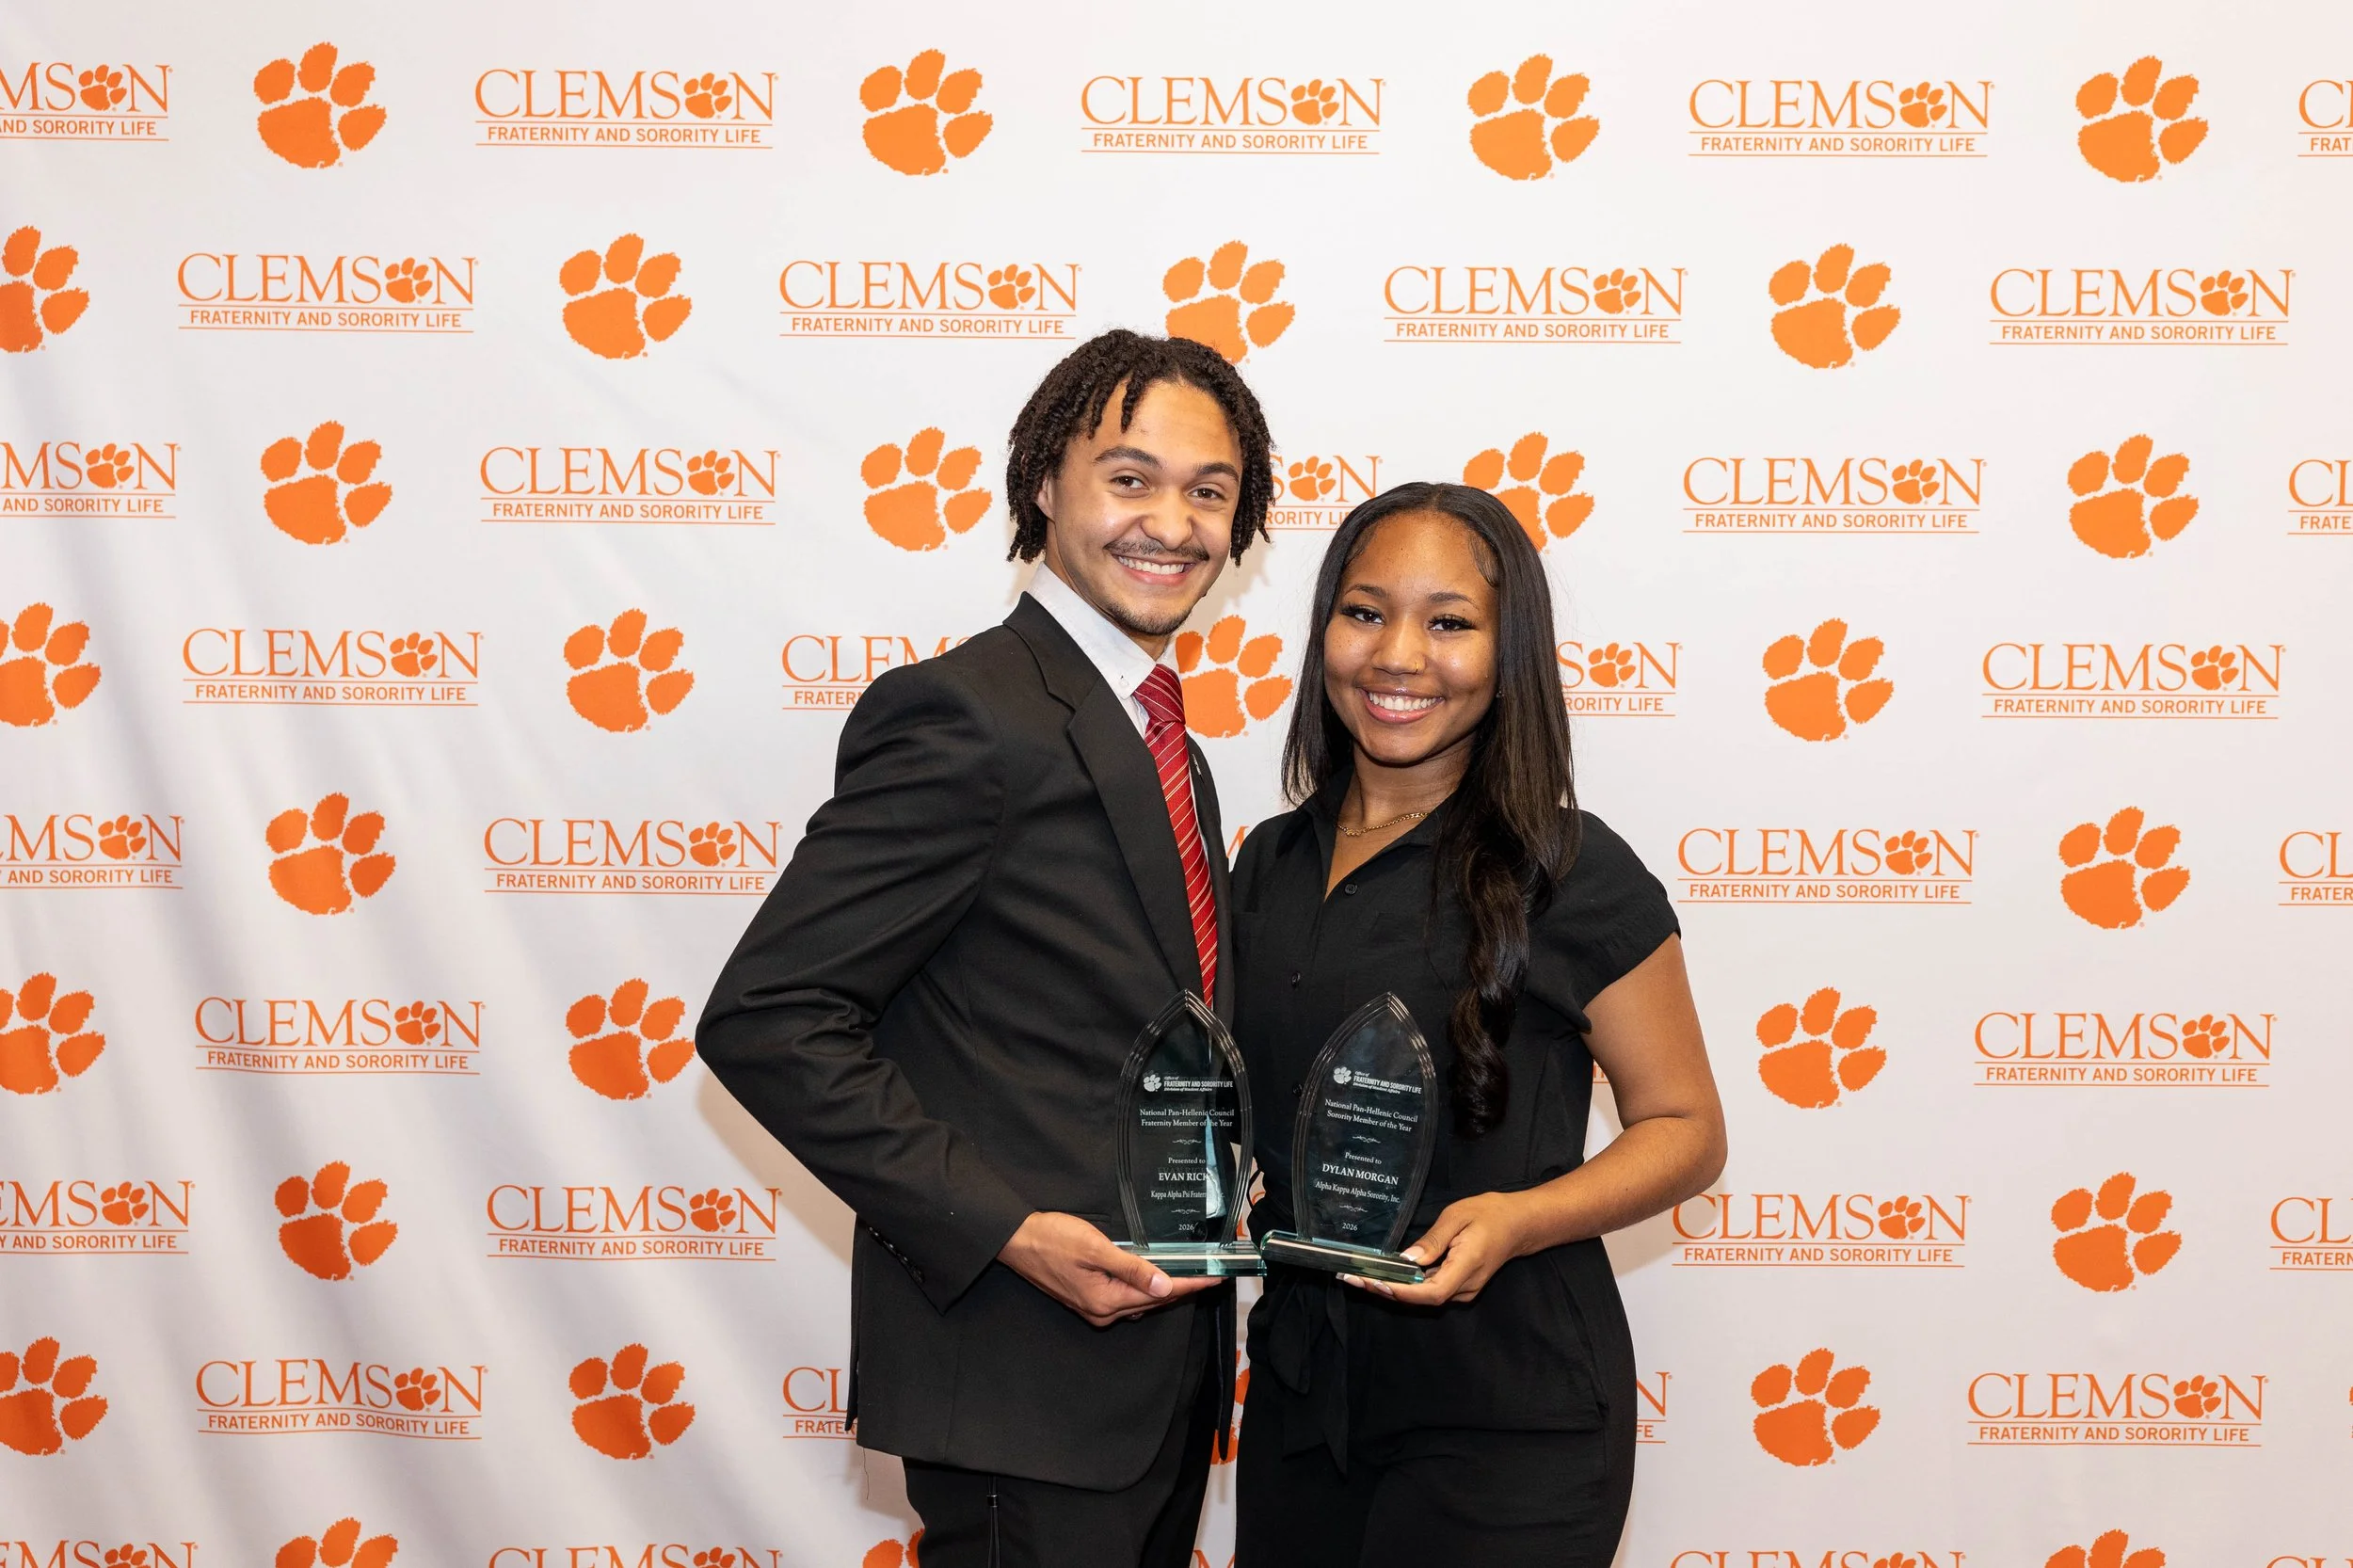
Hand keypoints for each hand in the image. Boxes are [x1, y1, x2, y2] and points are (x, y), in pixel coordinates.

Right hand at [997, 1211, 1219, 1326]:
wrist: (1016, 1240)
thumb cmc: (1052, 1239)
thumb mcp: (1096, 1248)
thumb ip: (1132, 1268)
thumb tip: (1165, 1285)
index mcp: (1107, 1301)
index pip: (1159, 1294)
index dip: (1190, 1285)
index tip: (1215, 1279)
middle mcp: (1102, 1311)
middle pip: (1152, 1301)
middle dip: (1182, 1288)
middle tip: (1209, 1275)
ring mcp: (1093, 1307)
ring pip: (1139, 1301)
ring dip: (1164, 1289)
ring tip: (1190, 1275)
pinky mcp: (1087, 1299)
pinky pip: (1124, 1297)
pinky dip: (1143, 1288)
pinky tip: (1152, 1276)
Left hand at [1343, 1191, 1532, 1306]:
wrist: (1519, 1224)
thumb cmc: (1490, 1214)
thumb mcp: (1458, 1216)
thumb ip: (1433, 1240)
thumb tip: (1408, 1259)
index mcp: (1466, 1267)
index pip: (1431, 1293)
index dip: (1401, 1292)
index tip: (1374, 1281)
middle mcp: (1465, 1286)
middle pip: (1422, 1298)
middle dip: (1386, 1290)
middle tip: (1353, 1277)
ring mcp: (1463, 1289)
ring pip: (1424, 1296)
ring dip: (1393, 1288)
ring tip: (1361, 1276)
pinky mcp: (1460, 1286)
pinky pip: (1430, 1290)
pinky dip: (1407, 1285)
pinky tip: (1386, 1274)